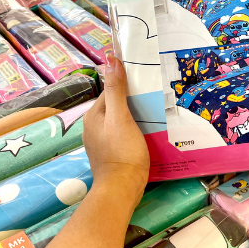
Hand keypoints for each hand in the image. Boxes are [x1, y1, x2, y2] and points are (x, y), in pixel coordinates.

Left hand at [83, 55, 148, 205]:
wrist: (122, 189)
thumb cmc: (122, 151)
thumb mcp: (120, 117)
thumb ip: (117, 89)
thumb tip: (110, 58)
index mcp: (93, 115)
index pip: (112, 90)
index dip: (129, 86)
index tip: (147, 84)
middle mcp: (93, 126)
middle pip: (117, 104)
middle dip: (134, 101)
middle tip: (155, 98)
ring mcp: (101, 140)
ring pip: (121, 119)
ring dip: (136, 115)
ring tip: (155, 113)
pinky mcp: (111, 151)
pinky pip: (123, 132)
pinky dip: (135, 128)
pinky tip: (148, 130)